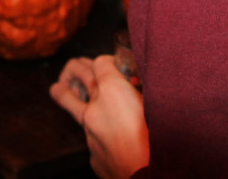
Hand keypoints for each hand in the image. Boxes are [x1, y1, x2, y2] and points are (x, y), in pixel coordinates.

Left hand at [51, 56, 148, 178]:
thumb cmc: (163, 142)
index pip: (101, 61)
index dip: (111, 61)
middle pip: (76, 71)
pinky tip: (110, 136)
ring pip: (68, 101)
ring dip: (70, 92)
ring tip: (64, 86)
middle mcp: (95, 108)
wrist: (151, 178)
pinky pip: (90, 136)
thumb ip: (145, 90)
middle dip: (78, 66)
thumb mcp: (158, 103)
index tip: (119, 67)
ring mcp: (89, 133)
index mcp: (113, 91)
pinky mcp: (92, 155)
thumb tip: (140, 84)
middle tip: (82, 67)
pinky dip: (96, 131)